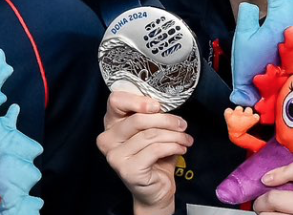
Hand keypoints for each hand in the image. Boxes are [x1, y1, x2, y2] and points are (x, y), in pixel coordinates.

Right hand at [96, 90, 189, 214]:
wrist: (155, 192)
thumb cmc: (154, 160)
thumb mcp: (151, 134)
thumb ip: (151, 119)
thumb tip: (166, 106)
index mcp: (110, 125)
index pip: (116, 101)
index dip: (137, 100)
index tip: (158, 106)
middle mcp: (107, 139)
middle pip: (137, 119)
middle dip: (165, 120)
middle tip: (182, 124)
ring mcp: (115, 156)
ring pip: (149, 135)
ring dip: (174, 135)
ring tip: (186, 139)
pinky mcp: (128, 169)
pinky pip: (155, 150)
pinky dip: (173, 147)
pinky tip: (181, 148)